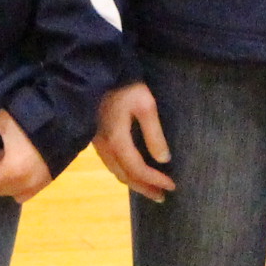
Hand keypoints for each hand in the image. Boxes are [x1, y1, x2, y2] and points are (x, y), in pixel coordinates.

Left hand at [0, 108, 51, 201]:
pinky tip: (23, 162)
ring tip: (11, 158)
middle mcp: (25, 184)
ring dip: (6, 179)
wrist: (65, 122)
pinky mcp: (48, 181)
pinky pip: (28, 190)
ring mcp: (38, 185)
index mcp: (11, 172)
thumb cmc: (32, 122)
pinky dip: (21, 182)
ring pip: (13, 192)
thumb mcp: (4, 120)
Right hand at [95, 82, 173, 200]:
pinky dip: (123, 172)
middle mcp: (104, 146)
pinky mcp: (94, 137)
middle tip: (162, 196)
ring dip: (133, 182)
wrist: (97, 70)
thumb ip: (154, 134)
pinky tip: (132, 170)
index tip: (172, 186)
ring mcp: (96, 142)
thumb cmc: (125, 85)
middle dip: (144, 188)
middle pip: (125, 175)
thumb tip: (164, 160)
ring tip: (150, 188)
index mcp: (117, 140)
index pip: (138, 169)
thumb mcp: (145, 105)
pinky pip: (109, 162)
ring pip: (115, 171)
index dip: (155, 180)